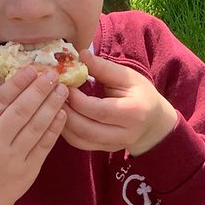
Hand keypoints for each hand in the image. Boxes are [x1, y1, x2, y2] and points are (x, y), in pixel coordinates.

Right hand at [0, 68, 68, 204]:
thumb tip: (19, 84)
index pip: (0, 100)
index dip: (18, 83)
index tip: (33, 68)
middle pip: (21, 110)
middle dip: (39, 90)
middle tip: (53, 74)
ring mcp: (12, 159)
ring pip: (36, 126)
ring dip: (52, 105)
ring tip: (62, 90)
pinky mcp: (28, 171)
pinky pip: (45, 144)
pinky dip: (55, 128)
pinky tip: (62, 114)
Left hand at [62, 52, 177, 157]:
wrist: (153, 123)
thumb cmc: (140, 95)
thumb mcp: (128, 77)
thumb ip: (104, 68)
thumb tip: (80, 54)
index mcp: (132, 113)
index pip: (97, 109)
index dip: (76, 98)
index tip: (64, 83)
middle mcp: (123, 134)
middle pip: (85, 128)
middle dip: (64, 111)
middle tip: (52, 95)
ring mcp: (112, 145)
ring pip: (79, 140)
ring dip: (61, 122)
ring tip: (53, 104)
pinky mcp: (103, 150)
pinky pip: (79, 144)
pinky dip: (66, 131)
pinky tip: (60, 115)